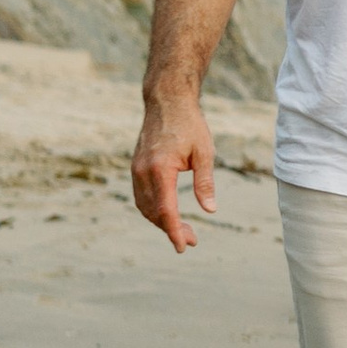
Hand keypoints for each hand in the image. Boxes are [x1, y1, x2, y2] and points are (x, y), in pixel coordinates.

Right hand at [132, 89, 217, 251]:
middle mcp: (143, 172)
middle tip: (192, 240)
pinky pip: (142, 196)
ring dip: (161, 222)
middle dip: (171, 230)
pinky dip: (154, 210)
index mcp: (160, 169)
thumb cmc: (190, 125)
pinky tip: (169, 214)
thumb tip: (210, 210)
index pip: (165, 210)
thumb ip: (205, 182)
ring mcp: (136, 170)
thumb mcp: (205, 153)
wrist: (167, 102)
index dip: (174, 231)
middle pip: (154, 212)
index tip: (184, 246)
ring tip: (184, 230)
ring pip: (145, 207)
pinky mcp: (136, 168)